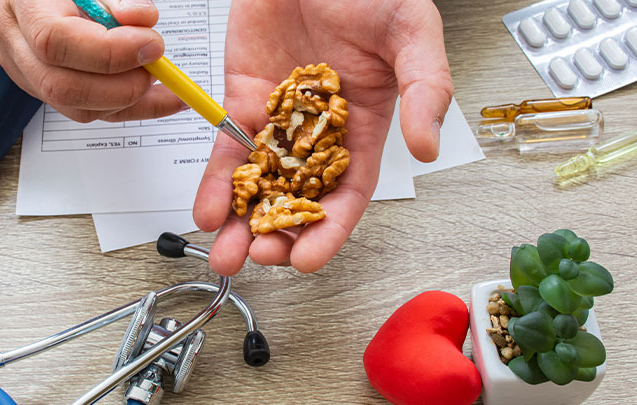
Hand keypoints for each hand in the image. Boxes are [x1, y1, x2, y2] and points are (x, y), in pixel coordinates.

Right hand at [0, 0, 185, 121]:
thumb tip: (143, 20)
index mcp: (21, 4)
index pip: (55, 40)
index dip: (109, 52)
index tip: (150, 46)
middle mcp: (16, 44)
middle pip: (62, 86)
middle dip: (121, 86)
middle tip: (155, 68)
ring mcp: (26, 73)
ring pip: (76, 108)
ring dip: (129, 101)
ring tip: (160, 80)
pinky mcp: (45, 90)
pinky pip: (88, 110)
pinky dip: (129, 107)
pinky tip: (159, 98)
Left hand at [193, 0, 453, 274]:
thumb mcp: (411, 33)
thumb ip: (426, 87)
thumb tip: (428, 146)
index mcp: (364, 127)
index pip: (348, 192)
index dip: (329, 229)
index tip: (309, 260)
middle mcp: (318, 133)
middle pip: (297, 198)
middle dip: (278, 234)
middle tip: (259, 258)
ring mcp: (278, 119)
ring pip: (257, 183)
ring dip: (240, 223)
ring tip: (224, 254)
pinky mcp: (243, 99)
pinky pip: (227, 149)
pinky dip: (216, 183)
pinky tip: (207, 210)